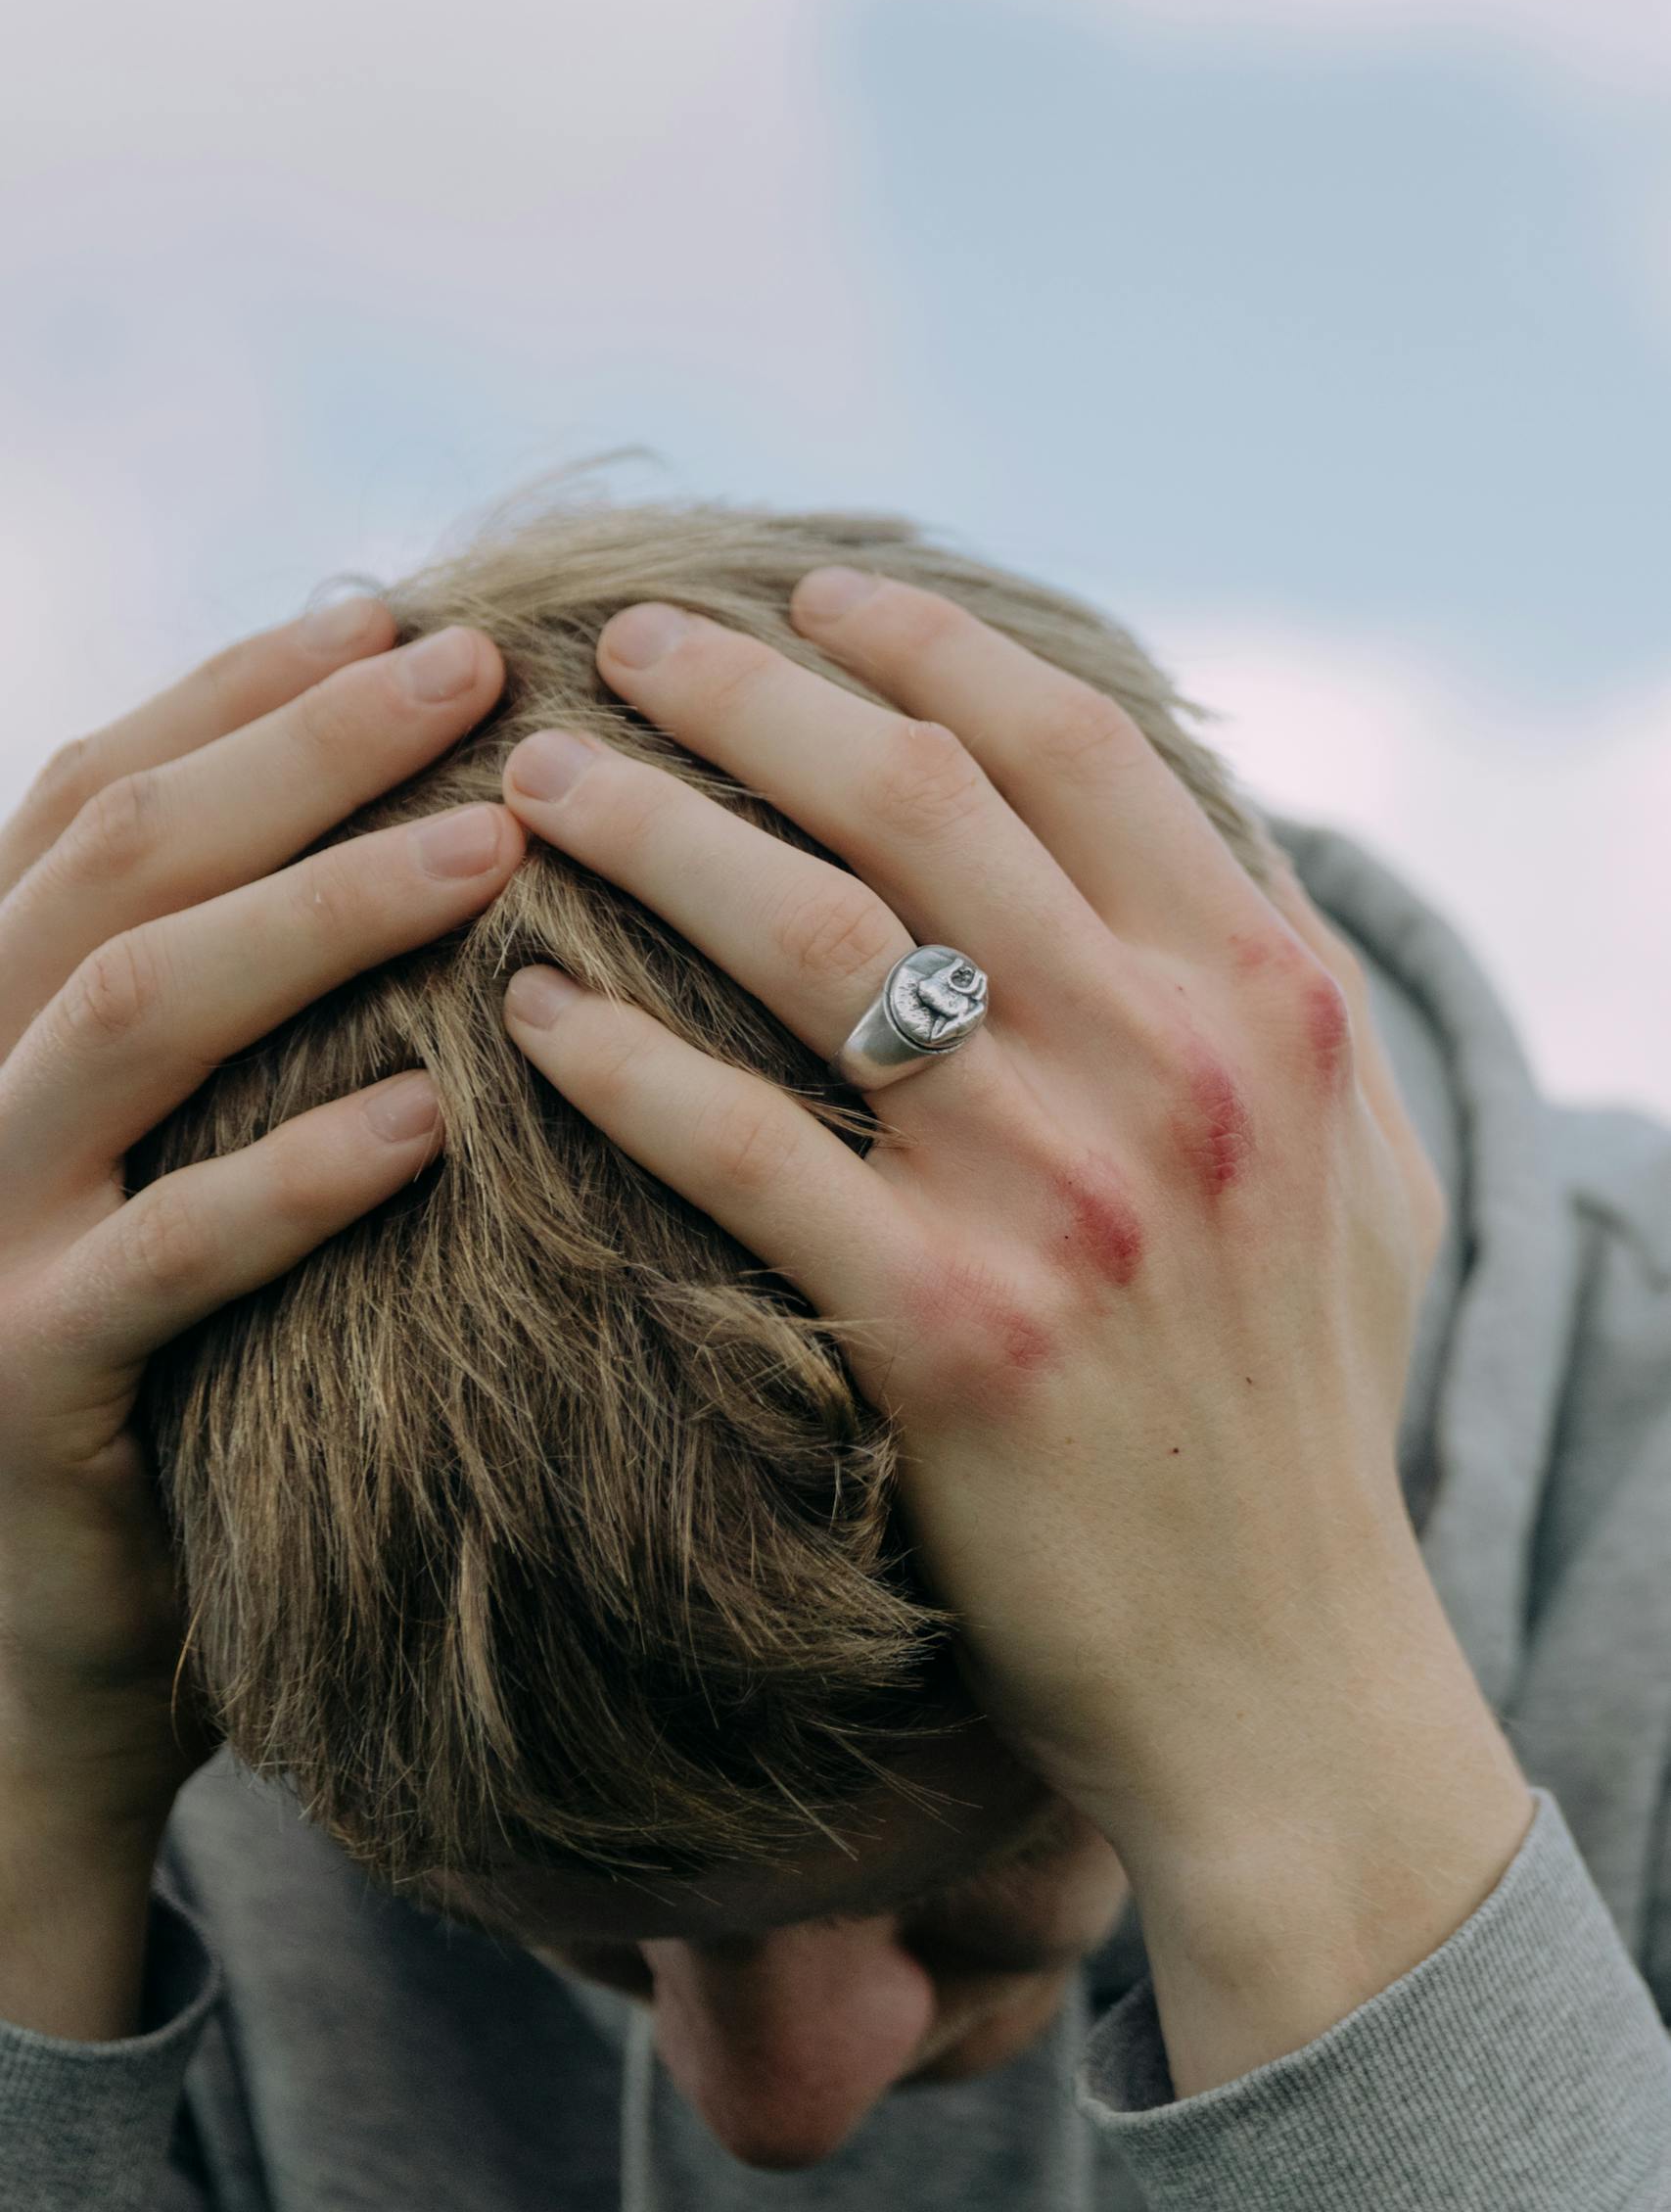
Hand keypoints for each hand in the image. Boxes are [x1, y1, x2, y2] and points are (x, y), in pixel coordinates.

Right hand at [0, 604, 522, 1843]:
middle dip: (299, 747)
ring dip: (316, 913)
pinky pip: (163, 1259)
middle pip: (123, 861)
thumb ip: (220, 992)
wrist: (28, 1634)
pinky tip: (432, 1116)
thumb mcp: (165, 1148)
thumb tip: (388, 801)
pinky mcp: (23, 1386)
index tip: (403, 611)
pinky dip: (294, 1175)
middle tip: (477, 670)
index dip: (241, 690)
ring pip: (130, 1012)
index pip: (100, 792)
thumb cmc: (158, 1357)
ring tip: (492, 849)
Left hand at [498, 572, 1448, 1874]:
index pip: (1074, 744)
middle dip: (745, 691)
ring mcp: (1060, 1193)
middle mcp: (1170, 1061)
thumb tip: (1174, 822)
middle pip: (918, 798)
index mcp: (1268, 995)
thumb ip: (1276, 980)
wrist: (1275, 1664)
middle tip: (619, 643)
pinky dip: (621, 1064)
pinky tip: (530, 1013)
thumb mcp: (1359, 1161)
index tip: (810, 595)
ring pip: (812, 937)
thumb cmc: (1301, 1401)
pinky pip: (741, 1151)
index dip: (927, 644)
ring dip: (650, 832)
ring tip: (532, 786)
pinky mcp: (948, 1332)